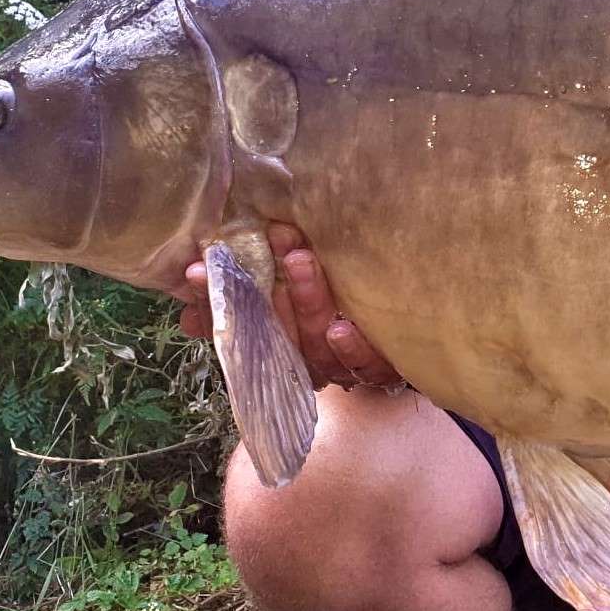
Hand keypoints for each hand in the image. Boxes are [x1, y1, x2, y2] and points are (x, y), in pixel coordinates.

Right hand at [178, 223, 403, 389]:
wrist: (417, 325)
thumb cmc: (344, 304)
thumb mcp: (296, 290)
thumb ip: (252, 289)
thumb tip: (192, 282)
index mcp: (282, 343)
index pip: (238, 329)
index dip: (214, 306)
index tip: (197, 271)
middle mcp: (307, 359)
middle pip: (279, 335)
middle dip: (266, 292)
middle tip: (269, 241)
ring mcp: (343, 366)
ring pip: (318, 346)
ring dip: (308, 303)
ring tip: (301, 260)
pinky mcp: (383, 369)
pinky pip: (366, 367)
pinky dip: (353, 350)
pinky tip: (343, 328)